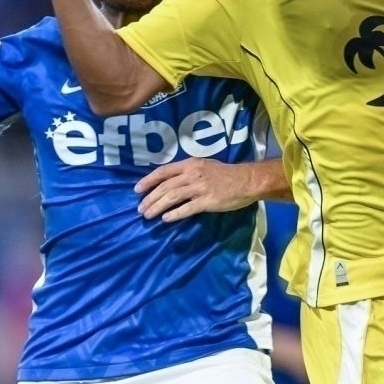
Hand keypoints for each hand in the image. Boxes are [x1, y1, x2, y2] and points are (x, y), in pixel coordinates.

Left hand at [135, 158, 257, 221]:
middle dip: (150, 198)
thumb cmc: (226, 174)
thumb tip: (170, 182)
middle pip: (165, 186)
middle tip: (140, 209)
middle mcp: (192, 174)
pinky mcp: (207, 201)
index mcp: (190, 164)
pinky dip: (175, 214)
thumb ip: (187, 172)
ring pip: (172, 197)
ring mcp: (200, 188)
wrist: (246, 181)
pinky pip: (187, 208)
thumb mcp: (204, 166)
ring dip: (157, 207)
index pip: (163, 171)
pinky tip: (166, 219)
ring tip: (148, 215)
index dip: (148, 180)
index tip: (137, 190)